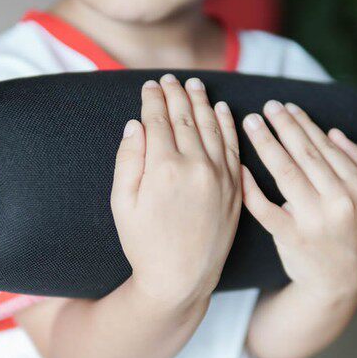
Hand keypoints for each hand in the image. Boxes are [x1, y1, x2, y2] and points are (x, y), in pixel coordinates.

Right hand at [111, 74, 241, 304]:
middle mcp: (195, 166)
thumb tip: (136, 124)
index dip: (153, 99)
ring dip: (202, 102)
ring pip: (211, 126)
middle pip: (185, 118)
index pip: (158, 120)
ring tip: (195, 85)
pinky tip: (222, 109)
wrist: (181, 278)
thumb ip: (128, 159)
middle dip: (176, 94)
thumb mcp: (122, 203)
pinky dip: (227, 124)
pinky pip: (232, 146)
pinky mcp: (234, 187)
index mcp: (163, 168)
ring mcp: (219, 176)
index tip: (150, 84)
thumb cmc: (144, 244)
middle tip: (170, 79)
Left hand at [241, 100, 356, 297]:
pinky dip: (250, 186)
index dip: (303, 124)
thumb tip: (333, 131)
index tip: (286, 107)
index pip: (324, 147)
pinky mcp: (290, 236)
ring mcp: (313, 219)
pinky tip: (239, 167)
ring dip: (265, 143)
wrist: (339, 280)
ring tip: (251, 124)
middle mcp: (338, 200)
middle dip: (282, 125)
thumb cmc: (351, 232)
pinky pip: (265, 206)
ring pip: (285, 172)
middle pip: (304, 154)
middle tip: (265, 106)